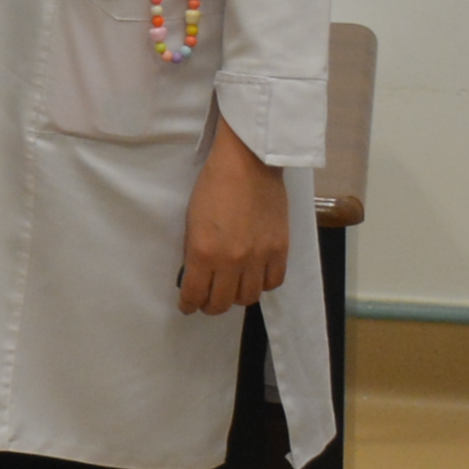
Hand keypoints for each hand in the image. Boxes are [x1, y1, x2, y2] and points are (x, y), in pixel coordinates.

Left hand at [178, 119, 291, 314]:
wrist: (248, 163)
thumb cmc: (213, 186)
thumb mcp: (192, 220)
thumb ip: (195, 251)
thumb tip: (196, 274)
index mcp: (203, 252)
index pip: (194, 294)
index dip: (189, 305)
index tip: (188, 306)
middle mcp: (231, 261)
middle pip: (222, 303)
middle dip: (211, 306)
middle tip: (207, 301)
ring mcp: (259, 257)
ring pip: (249, 297)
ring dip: (237, 297)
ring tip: (232, 289)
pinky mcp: (280, 250)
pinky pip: (273, 283)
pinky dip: (262, 285)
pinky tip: (255, 278)